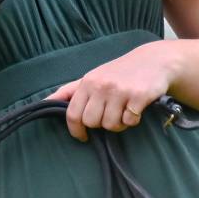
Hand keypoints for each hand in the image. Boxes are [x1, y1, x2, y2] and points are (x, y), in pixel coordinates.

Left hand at [43, 41, 175, 141]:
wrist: (154, 61)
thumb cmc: (119, 72)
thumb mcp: (93, 77)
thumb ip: (70, 90)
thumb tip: (44, 103)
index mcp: (87, 82)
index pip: (72, 113)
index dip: (76, 130)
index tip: (82, 137)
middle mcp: (101, 85)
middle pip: (92, 122)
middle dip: (101, 124)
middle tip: (110, 114)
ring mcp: (119, 90)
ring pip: (111, 125)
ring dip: (119, 123)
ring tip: (123, 110)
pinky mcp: (138, 96)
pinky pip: (129, 121)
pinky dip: (133, 120)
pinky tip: (136, 108)